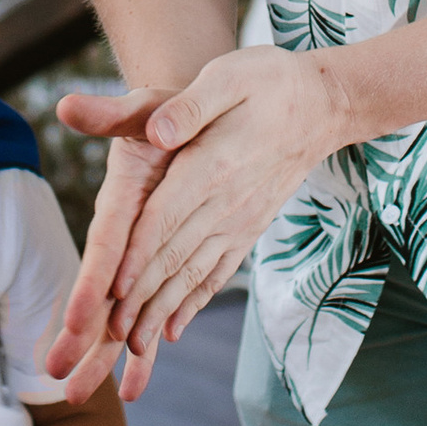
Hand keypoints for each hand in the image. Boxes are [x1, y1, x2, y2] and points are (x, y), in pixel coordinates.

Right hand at [47, 106, 181, 403]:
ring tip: (81, 398)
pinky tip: (133, 388)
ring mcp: (137, 258)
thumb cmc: (161, 113)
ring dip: (103, 356)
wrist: (179, 124)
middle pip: (100, 295)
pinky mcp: (155, 268)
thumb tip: (68, 104)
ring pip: (119, 315)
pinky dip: (142, 350)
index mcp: (120, 205)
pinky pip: (149, 316)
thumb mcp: (142, 107)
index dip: (90, 284)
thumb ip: (108, 113)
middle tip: (61, 381)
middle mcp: (123, 238)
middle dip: (82, 338)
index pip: (103, 250)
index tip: (79, 322)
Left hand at [95, 48, 345, 365]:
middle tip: (104, 339)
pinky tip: (171, 330)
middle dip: (137, 299)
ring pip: (193, 274)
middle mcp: (227, 202)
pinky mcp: (248, 229)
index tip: (112, 288)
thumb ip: (187, 106)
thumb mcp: (227, 76)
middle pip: (174, 257)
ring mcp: (240, 221)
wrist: (322, 104)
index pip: (167, 215)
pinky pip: (217, 273)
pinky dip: (192, 303)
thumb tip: (157, 130)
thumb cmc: (266, 82)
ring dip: (160, 312)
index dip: (139, 252)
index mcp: (213, 164)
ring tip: (130, 349)